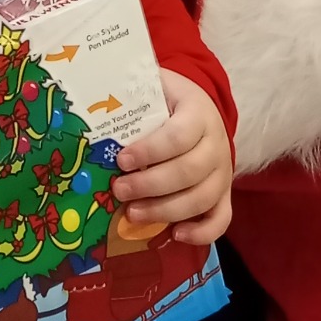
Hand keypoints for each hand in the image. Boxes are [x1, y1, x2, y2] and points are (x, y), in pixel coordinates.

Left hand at [110, 70, 231, 247]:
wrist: (201, 108)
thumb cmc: (170, 100)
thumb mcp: (156, 87)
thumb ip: (134, 94)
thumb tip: (95, 102)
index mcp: (199, 113)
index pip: (178, 136)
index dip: (149, 151)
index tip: (121, 160)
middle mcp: (217, 144)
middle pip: (188, 172)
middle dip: (150, 185)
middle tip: (119, 190)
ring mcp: (224, 171)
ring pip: (202, 199)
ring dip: (165, 210)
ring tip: (132, 213)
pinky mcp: (225, 193)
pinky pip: (221, 218)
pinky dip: (202, 232)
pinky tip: (175, 234)